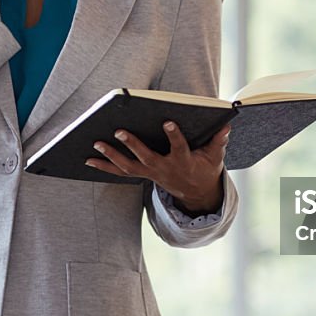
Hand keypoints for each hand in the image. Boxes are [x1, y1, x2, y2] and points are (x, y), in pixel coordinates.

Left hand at [86, 122, 229, 214]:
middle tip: (119, 131)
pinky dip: (103, 166)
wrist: (196, 193)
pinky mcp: (142, 175)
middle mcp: (164, 169)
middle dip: (132, 144)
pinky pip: (120, 172)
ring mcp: (151, 174)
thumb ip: (219, 140)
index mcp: (183, 161)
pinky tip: (88, 158)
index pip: (179, 147)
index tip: (167, 122)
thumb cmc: (205, 168)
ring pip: (128, 167)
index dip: (173, 135)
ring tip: (97, 142)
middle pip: (146, 158)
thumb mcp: (215, 156)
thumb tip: (227, 124)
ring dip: (111, 156)